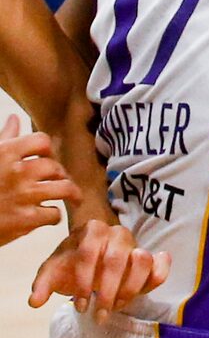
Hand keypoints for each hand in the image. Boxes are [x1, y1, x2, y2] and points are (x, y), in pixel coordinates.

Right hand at [0, 115, 79, 245]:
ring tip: (73, 199)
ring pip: (65, 188)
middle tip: (59, 181)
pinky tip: (47, 217)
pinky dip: (54, 216)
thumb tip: (15, 118)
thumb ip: (5, 138)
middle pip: (55, 166)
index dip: (48, 150)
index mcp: (6, 153)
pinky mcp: (26, 219)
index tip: (47, 158)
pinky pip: (55, 214)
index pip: (42, 141)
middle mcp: (17, 172)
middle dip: (60, 174)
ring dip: (71, 194)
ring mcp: (23, 195)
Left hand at [30, 219, 168, 315]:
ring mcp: (136, 244)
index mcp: (91, 230)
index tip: (79, 305)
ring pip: (142, 262)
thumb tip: (34, 302)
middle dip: (106, 292)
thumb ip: (42, 285)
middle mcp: (117, 233)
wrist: (90, 259)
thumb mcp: (52, 271)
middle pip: (116, 261)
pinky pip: (161, 266)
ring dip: (129, 289)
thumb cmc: (71, 264)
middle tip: (98, 314)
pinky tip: (143, 292)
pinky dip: (157, 277)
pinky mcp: (151, 258)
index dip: (83, 282)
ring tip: (116, 306)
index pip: (89, 254)